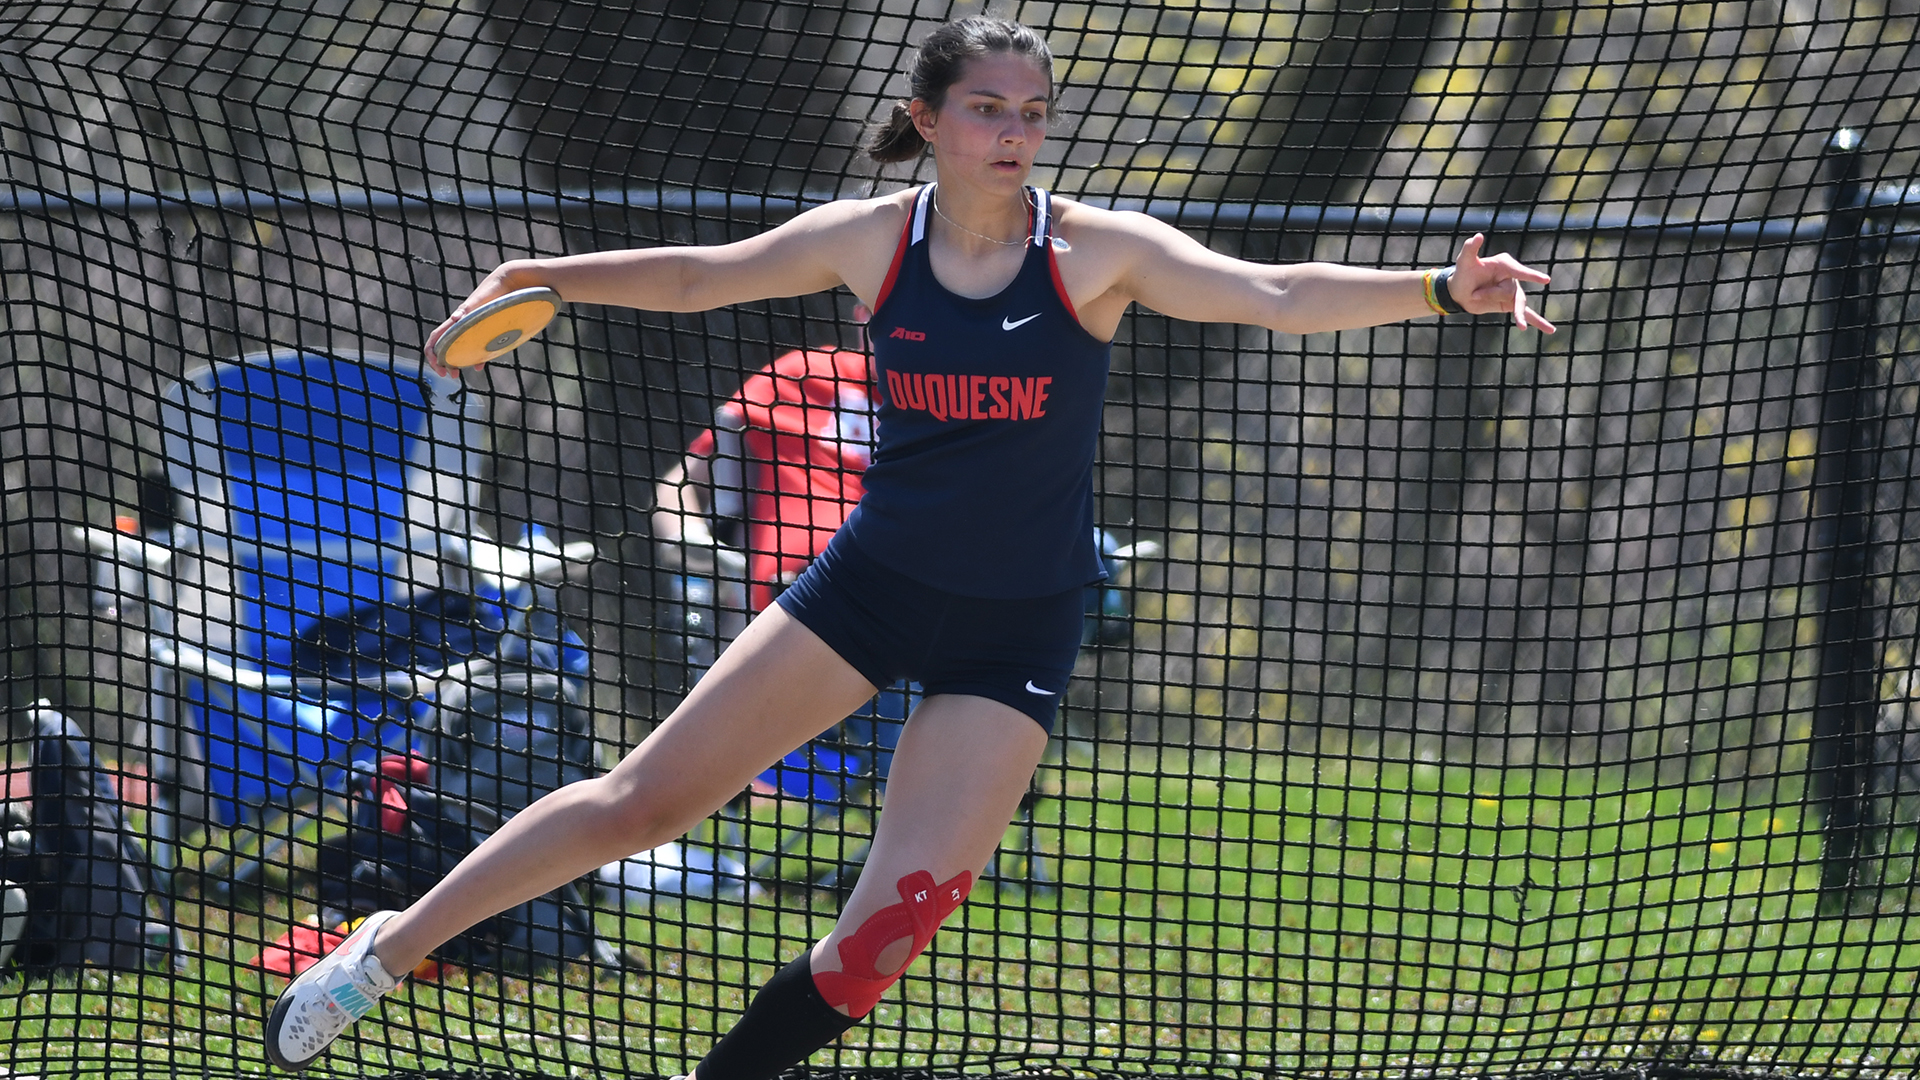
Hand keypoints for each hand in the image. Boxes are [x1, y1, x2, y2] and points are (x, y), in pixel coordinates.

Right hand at [424, 261, 542, 376]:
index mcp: (456, 320)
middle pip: (443, 346)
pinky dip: (474, 358)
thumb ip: (468, 309)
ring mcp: (472, 328)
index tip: (439, 367)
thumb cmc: (495, 291)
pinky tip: (479, 367)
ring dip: (454, 362)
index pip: (435, 338)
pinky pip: (474, 346)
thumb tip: (454, 318)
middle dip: (442, 362)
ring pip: (457, 347)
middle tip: (450, 376)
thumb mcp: (481, 301)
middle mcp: (461, 325)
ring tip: (457, 374)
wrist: (510, 283)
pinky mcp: (484, 329)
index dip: (432, 354)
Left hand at [1447, 233, 1555, 333]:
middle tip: (1474, 294)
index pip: (1518, 271)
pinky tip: (1550, 330)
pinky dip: (1538, 321)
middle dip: (1491, 294)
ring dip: (1497, 304)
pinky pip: (1527, 313)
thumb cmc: (1463, 273)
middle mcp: (1512, 277)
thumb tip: (1477, 236)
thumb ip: (1470, 249)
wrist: (1459, 292)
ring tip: (1518, 325)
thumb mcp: (1464, 261)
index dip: (1531, 276)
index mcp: (1504, 264)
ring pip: (1515, 303)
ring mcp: (1513, 291)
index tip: (1545, 281)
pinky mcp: (1511, 304)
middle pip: (1510, 291)